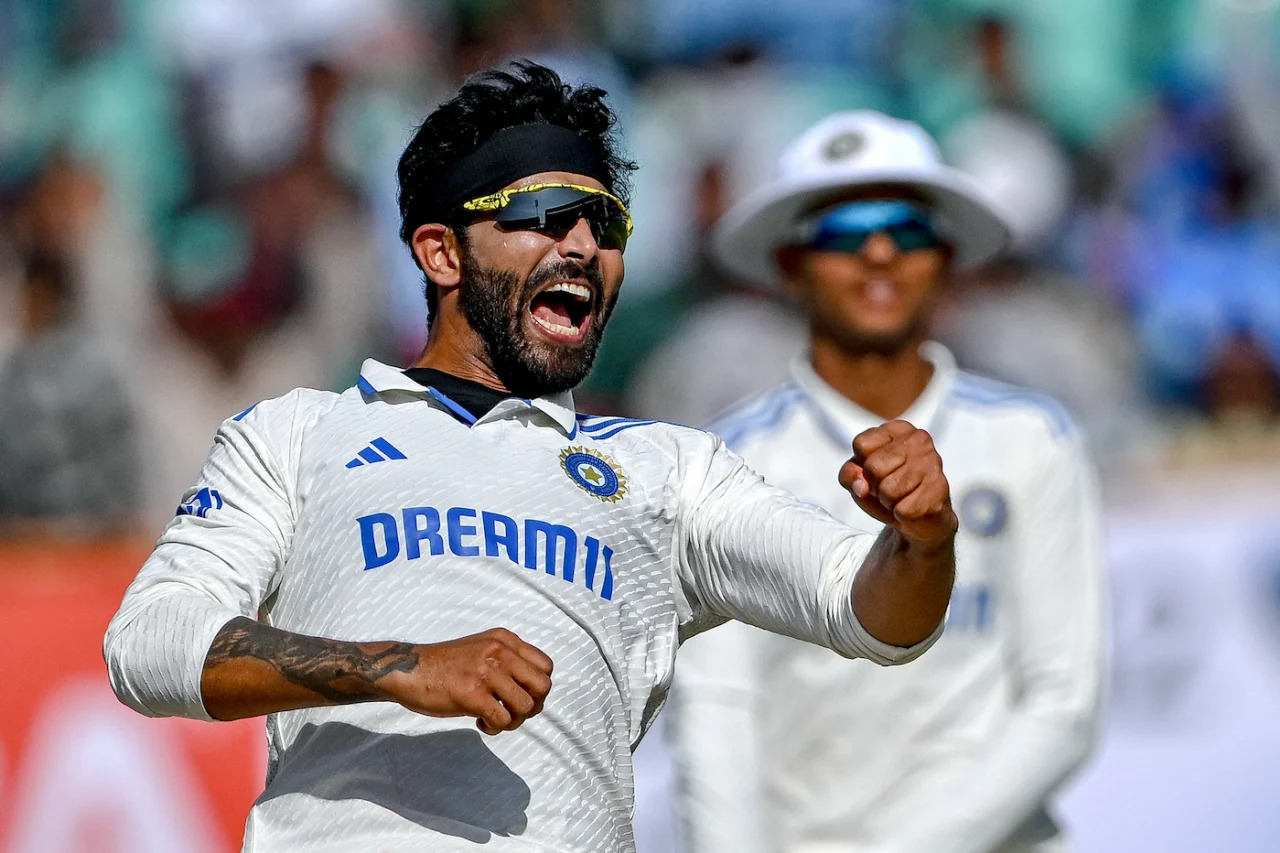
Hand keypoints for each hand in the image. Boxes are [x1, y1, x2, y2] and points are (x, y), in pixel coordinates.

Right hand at [379, 628, 553, 734]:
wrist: (408, 670)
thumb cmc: (446, 665)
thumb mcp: (483, 649)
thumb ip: (508, 661)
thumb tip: (534, 692)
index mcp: (505, 640)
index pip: (546, 666)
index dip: (538, 688)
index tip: (520, 697)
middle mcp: (500, 652)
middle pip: (543, 686)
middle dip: (533, 706)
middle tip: (512, 712)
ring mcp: (486, 672)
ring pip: (526, 706)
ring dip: (514, 721)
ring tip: (495, 720)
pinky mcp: (472, 694)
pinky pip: (503, 720)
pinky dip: (495, 728)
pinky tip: (480, 723)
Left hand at [839, 420, 957, 544]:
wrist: (920, 516)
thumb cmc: (886, 487)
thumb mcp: (859, 477)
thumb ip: (849, 475)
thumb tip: (861, 486)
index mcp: (897, 429)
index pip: (861, 445)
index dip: (861, 466)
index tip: (875, 471)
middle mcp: (918, 438)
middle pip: (874, 467)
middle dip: (874, 486)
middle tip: (888, 487)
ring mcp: (932, 461)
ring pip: (888, 491)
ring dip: (888, 502)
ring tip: (900, 497)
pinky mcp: (941, 488)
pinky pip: (903, 509)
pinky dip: (901, 514)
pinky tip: (913, 505)